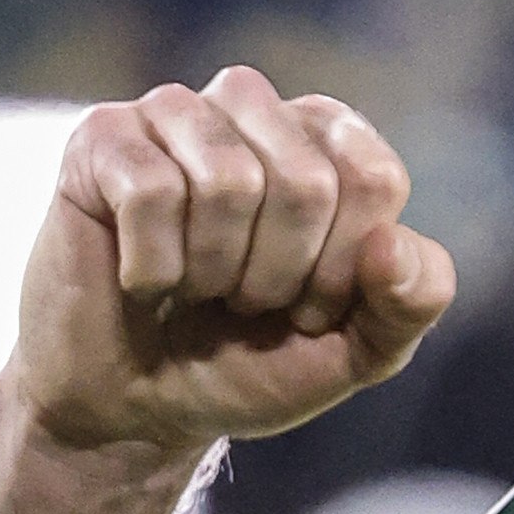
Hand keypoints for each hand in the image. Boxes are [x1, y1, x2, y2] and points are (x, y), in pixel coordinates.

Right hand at [0, 67, 456, 513]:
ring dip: (215, 270)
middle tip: (244, 302)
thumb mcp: (359, 350)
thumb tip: (391, 243)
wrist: (137, 406)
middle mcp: (255, 106)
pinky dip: (153, 266)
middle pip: (306, 182)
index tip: (309, 307)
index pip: (375, 180)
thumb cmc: (252, 361)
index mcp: (331, 138)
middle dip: (279, 275)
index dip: (343, 269)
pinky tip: (142, 279)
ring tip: (196, 287)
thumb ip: (413, 300)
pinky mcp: (101, 138)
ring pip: (228, 180)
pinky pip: (151, 191)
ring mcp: (174, 113)